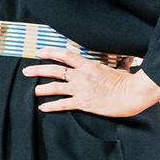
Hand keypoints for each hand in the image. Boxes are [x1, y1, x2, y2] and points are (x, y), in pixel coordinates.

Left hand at [26, 51, 159, 117]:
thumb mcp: (120, 69)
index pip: (65, 56)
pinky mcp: (83, 103)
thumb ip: (118, 64)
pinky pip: (63, 104)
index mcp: (89, 65)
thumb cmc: (128, 82)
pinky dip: (51, 106)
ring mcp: (81, 89)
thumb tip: (127, 60)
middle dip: (38, 70)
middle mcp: (82, 76)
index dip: (50, 53)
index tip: (39, 52)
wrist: (133, 94)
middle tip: (26, 71)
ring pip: (55, 87)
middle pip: (55, 70)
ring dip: (41, 89)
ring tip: (32, 91)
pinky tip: (43, 107)